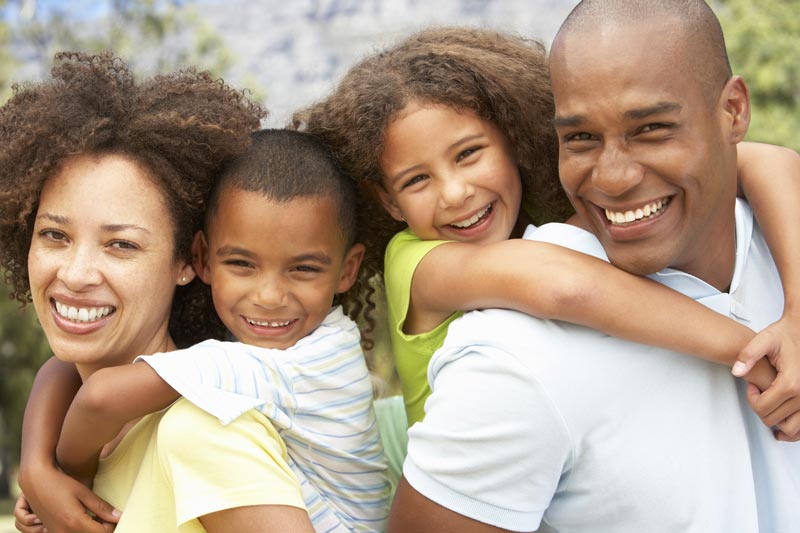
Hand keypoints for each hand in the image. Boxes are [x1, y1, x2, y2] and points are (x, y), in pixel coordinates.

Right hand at [16, 465, 119, 532]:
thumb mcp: (84, 493)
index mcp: (74, 522)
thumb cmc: (61, 484)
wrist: (36, 482)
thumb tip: (119, 517)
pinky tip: (84, 518)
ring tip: (95, 515)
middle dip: (102, 528)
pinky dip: (81, 530)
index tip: (114, 515)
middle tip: (105, 515)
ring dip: (92, 529)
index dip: (111, 525)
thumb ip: (101, 507)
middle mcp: (64, 532)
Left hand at [734, 317, 799, 440]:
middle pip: (773, 419)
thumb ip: (748, 354)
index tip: (752, 386)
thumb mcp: (765, 339)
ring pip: (790, 428)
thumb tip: (736, 371)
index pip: (762, 408)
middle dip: (761, 407)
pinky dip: (792, 430)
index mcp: (791, 382)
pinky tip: (781, 422)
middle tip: (759, 391)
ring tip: (770, 401)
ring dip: (776, 419)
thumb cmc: (786, 336)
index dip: (751, 398)